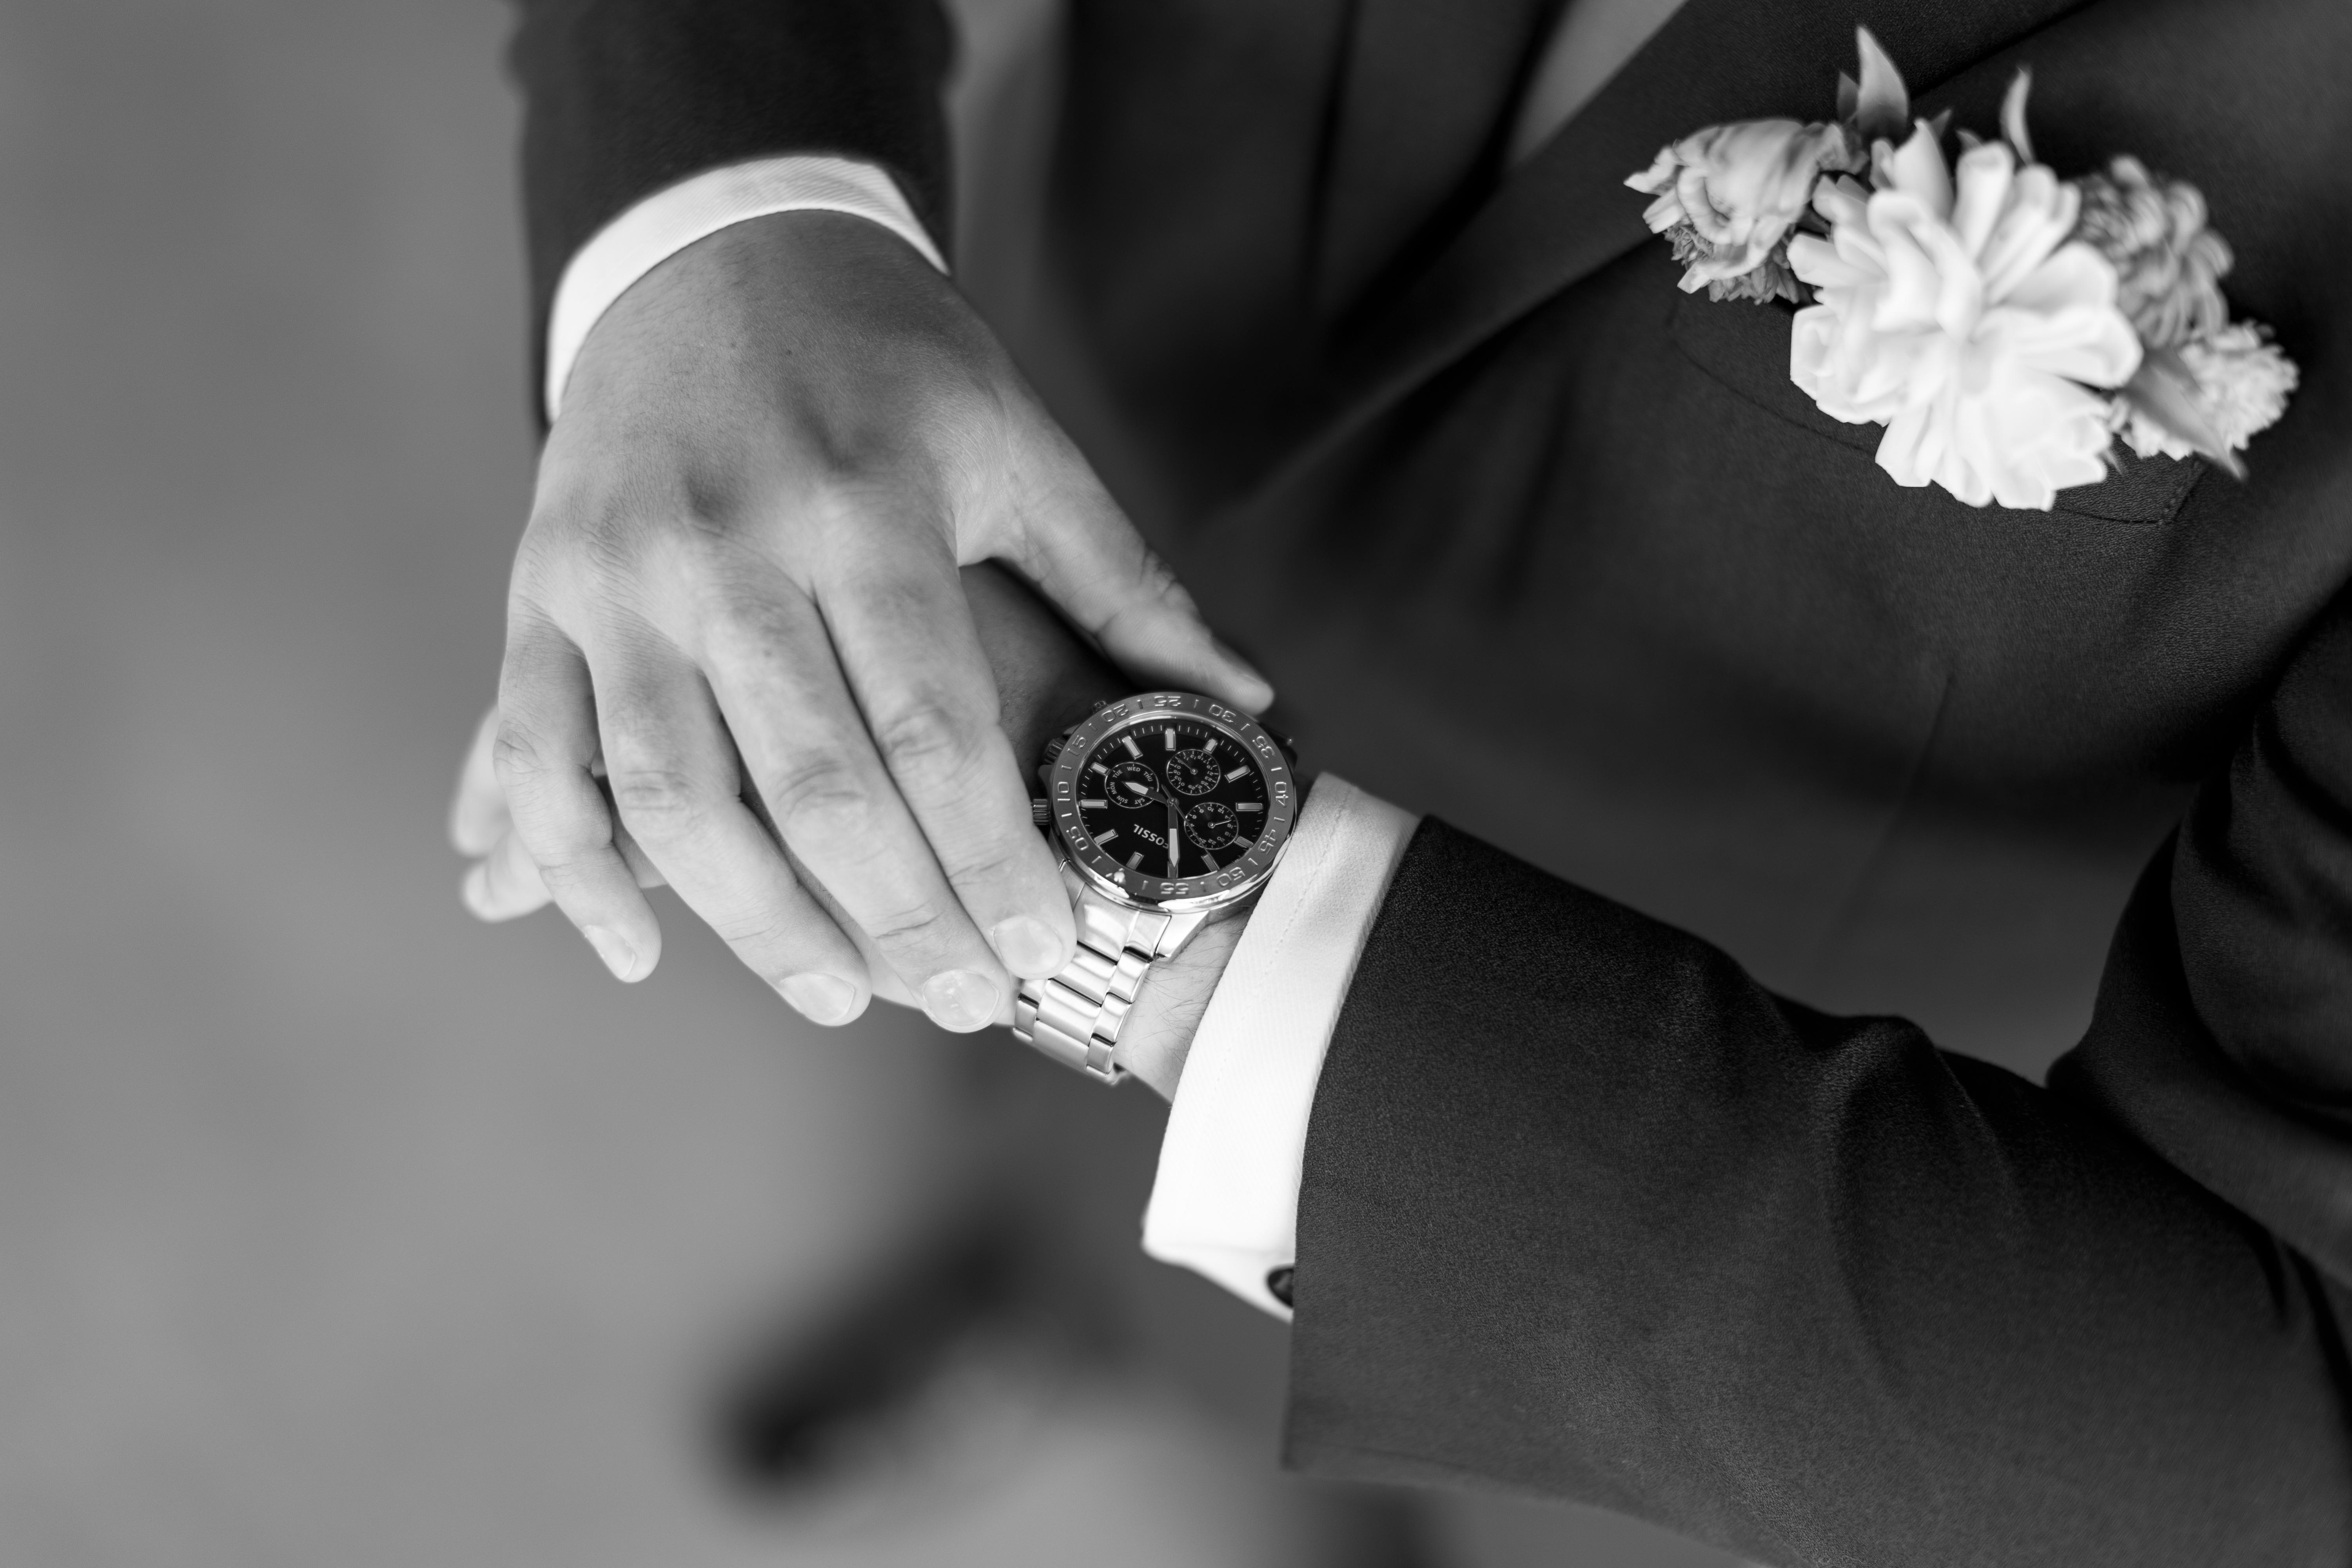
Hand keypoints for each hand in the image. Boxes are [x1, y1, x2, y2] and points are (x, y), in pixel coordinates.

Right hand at [483, 211, 1268, 1031]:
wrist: (717, 245)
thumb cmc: (890, 358)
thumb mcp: (1018, 440)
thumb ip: (1124, 582)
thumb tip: (1244, 701)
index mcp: (862, 506)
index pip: (936, 732)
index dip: (991, 862)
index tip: (1045, 951)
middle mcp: (727, 546)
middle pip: (814, 789)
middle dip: (897, 922)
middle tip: (961, 1001)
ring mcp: (617, 573)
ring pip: (674, 798)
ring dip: (757, 925)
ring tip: (840, 995)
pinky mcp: (544, 589)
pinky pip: (541, 756)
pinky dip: (575, 868)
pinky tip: (641, 951)